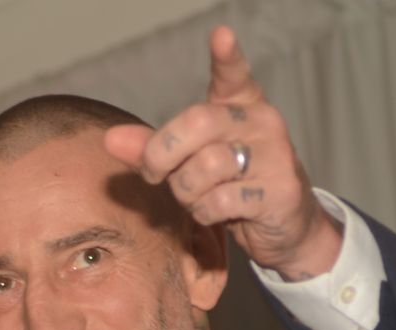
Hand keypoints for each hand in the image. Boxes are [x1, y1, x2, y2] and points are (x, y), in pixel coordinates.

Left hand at [104, 25, 341, 280]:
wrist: (285, 225)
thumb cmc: (231, 185)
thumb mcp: (190, 161)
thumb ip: (151, 148)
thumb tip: (111, 140)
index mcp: (242, 105)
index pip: (233, 75)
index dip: (227, 57)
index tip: (220, 37)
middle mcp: (263, 122)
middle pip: (198, 123)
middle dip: (161, 153)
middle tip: (154, 173)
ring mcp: (276, 155)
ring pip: (205, 167)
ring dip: (185, 191)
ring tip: (195, 197)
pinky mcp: (280, 191)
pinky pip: (221, 200)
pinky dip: (205, 212)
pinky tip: (214, 212)